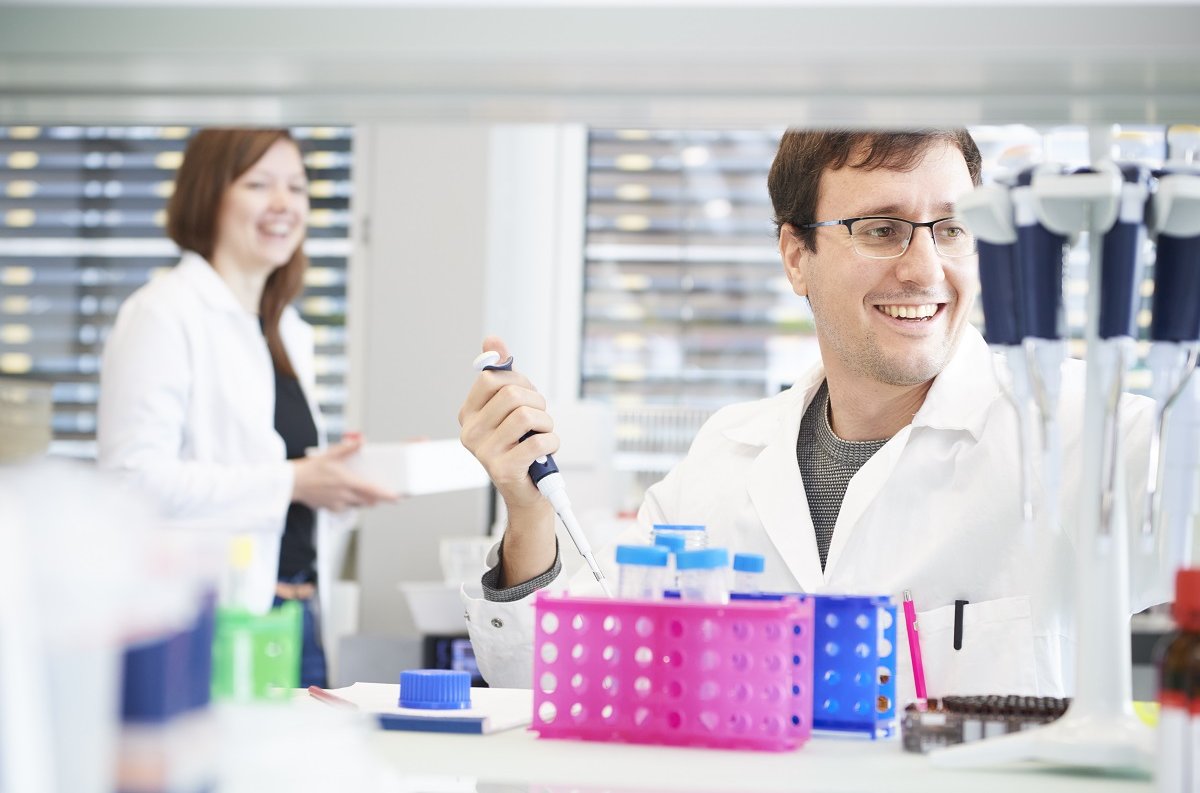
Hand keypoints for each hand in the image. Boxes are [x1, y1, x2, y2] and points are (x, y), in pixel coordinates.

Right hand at [291, 437, 400, 511]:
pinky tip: (344, 494)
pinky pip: (344, 508)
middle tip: (383, 494)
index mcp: (346, 482)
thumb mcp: (329, 455)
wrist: (291, 484)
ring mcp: (337, 503)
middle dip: (376, 498)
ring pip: (356, 505)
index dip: (386, 495)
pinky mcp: (329, 508)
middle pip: (367, 500)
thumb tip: (362, 440)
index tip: (397, 498)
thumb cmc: (310, 469)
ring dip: (362, 500)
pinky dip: (348, 502)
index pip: (372, 491)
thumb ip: (347, 448)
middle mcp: (344, 495)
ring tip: (363, 492)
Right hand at [458, 335, 559, 511]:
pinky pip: (539, 441)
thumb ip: (500, 372)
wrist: (527, 491)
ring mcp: (484, 453)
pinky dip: (552, 441)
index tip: (526, 393)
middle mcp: (470, 433)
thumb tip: (492, 340)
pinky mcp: (503, 470)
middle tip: (540, 416)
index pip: (490, 378)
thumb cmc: (519, 445)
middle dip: (537, 401)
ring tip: (544, 432)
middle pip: (511, 395)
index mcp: (468, 414)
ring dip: (546, 422)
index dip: (518, 380)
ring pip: (526, 416)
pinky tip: (547, 449)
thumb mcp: (509, 407)